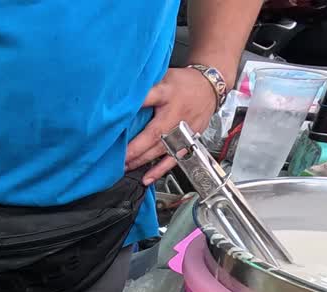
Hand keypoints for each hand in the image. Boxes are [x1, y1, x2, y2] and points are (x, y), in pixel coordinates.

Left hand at [125, 67, 220, 184]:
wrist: (210, 88)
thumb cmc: (182, 83)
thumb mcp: (163, 78)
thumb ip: (145, 87)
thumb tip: (120, 94)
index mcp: (168, 93)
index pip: (150, 97)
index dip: (136, 106)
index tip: (119, 117)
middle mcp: (177, 114)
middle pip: (154, 133)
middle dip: (134, 148)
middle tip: (116, 157)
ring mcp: (184, 130)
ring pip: (161, 149)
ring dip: (141, 160)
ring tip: (124, 167)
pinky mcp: (188, 140)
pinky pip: (174, 159)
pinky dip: (160, 170)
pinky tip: (147, 178)